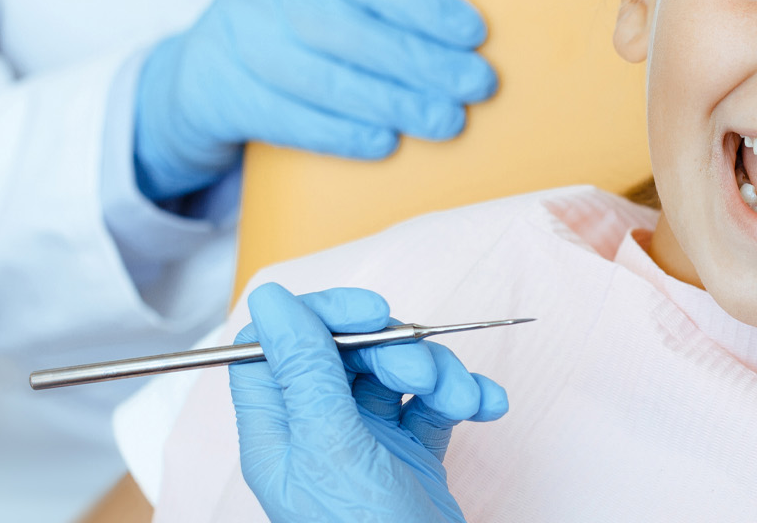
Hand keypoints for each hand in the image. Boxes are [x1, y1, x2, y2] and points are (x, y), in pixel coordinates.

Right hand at [134, 0, 496, 199]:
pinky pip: (292, 120)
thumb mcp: (314, 4)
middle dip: (423, 61)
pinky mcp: (221, 96)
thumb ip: (370, 9)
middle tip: (476, 86)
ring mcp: (234, 45)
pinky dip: (344, 134)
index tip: (473, 33)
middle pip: (352, 31)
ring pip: (327, 79)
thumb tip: (462, 41)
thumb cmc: (283, 38)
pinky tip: (385, 143)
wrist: (193, 79)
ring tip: (445, 120)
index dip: (424, 4)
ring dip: (394, 103)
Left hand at [229, 283, 507, 522]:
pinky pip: (435, 405)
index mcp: (280, 432)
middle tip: (418, 372)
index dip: (322, 318)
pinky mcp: (412, 458)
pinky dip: (464, 397)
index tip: (370, 314)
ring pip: (396, 373)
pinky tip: (486, 406)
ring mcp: (366, 446)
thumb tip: (271, 299)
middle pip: (345, 351)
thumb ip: (304, 370)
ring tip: (462, 399)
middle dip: (394, 348)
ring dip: (439, 373)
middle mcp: (318, 434)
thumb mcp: (332, 446)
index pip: (278, 345)